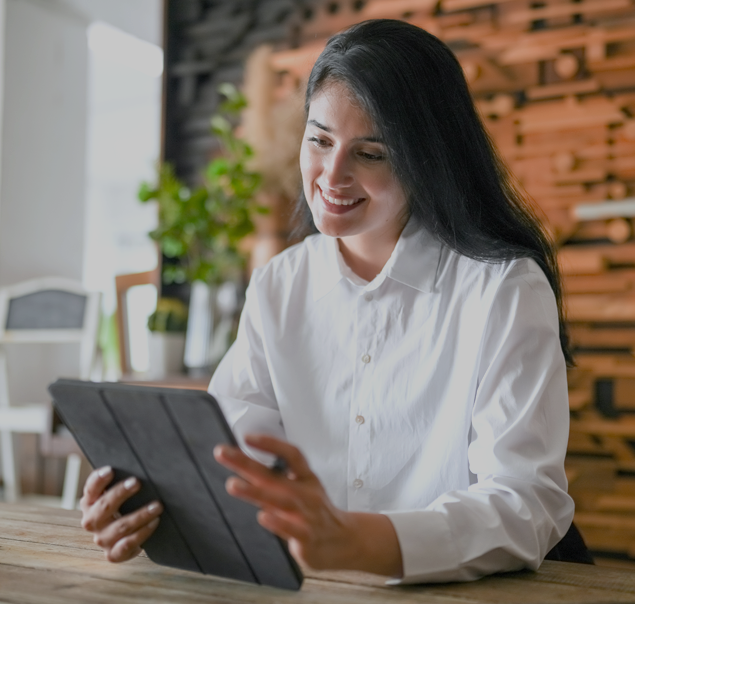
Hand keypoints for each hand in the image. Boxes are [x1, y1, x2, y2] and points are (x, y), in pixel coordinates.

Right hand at [79, 467, 162, 562]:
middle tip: (137, 482)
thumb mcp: (119, 495)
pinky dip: (142, 533)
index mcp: (90, 503)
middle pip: (103, 507)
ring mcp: (102, 539)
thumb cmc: (125, 508)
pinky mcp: (114, 554)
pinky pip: (127, 544)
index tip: (110, 470)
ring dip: (140, 515)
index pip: (90, 490)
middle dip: (120, 494)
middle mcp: (92, 522)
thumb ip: (123, 482)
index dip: (98, 480)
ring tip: (157, 506)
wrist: (125, 539)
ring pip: (119, 527)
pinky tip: (154, 522)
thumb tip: (143, 463)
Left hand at [214, 435, 357, 570]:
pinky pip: (292, 529)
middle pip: (274, 475)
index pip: (292, 454)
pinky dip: (277, 523)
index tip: (247, 437)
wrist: (344, 540)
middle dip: (246, 463)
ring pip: (280, 501)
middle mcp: (307, 493)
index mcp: (307, 478)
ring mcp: (307, 515)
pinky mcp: (307, 537)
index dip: (271, 444)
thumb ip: (275, 480)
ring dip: (255, 492)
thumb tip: (244, 465)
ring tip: (232, 484)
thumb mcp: (303, 489)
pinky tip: (263, 517)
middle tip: (222, 452)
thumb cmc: (316, 512)